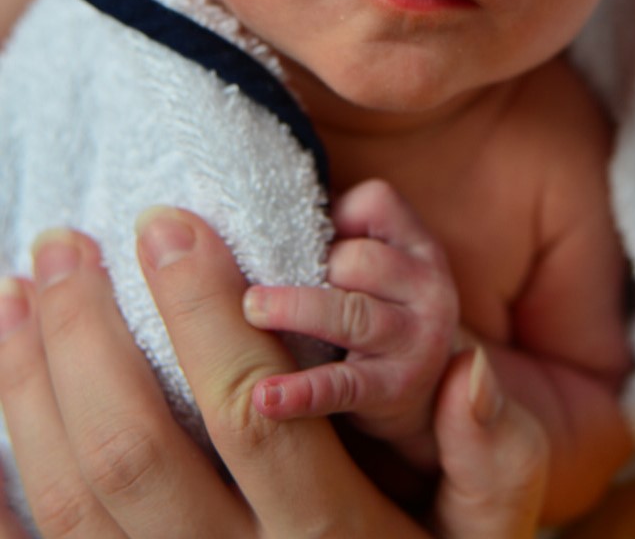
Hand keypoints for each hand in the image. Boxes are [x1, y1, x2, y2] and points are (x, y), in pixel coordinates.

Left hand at [0, 210, 546, 537]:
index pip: (251, 409)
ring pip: (72, 502)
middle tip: (64, 241)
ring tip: (17, 292)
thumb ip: (493, 462)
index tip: (170, 224)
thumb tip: (469, 367)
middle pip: (137, 450)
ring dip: (30, 387)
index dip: (203, 310)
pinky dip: (1, 488)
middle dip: (89, 334)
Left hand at [243, 179, 458, 462]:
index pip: (377, 202)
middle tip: (265, 284)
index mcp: (418, 246)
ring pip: (351, 312)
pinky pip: (343, 385)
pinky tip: (265, 397)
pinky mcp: (394, 389)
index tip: (300, 236)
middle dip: (310, 269)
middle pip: (359, 258)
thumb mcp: (374, 269)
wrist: (425, 399)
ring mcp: (417, 340)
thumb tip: (234, 212)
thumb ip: (329, 235)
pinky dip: (302, 392)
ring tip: (251, 311)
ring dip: (295, 309)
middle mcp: (429, 287)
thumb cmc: (376, 313)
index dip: (334, 213)